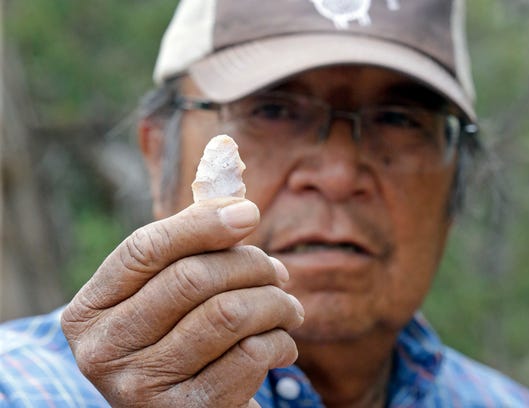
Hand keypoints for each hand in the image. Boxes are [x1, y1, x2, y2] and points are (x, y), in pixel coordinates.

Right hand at [61, 198, 303, 407]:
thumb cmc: (176, 337)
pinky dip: (279, 341)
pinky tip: (281, 343)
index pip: (145, 249)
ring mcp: (140, 388)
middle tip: (277, 272)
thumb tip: (240, 207)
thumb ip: (189, 248)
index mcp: (90, 310)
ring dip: (274, 302)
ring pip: (228, 314)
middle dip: (251, 265)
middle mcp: (104, 350)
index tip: (250, 212)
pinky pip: (250, 356)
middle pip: (192, 278)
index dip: (202, 223)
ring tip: (288, 306)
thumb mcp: (164, 296)